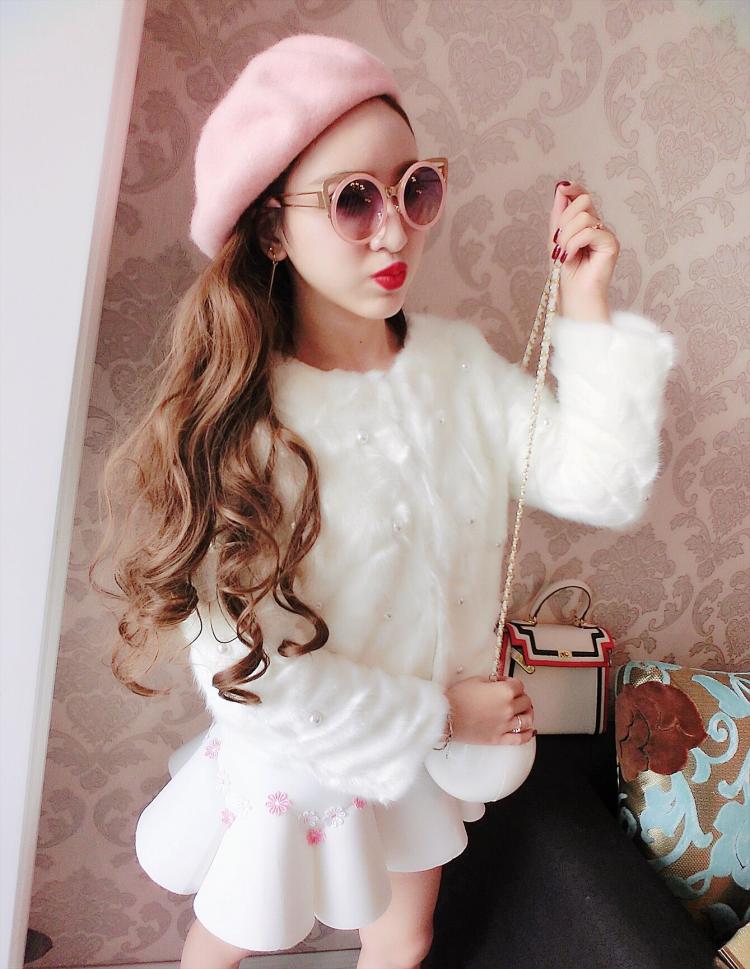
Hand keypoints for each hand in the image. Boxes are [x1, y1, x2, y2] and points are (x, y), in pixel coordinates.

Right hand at [445, 675, 534, 745]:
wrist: (445, 716)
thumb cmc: (457, 698)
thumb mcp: (476, 680)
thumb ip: (492, 682)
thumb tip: (498, 683)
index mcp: (504, 692)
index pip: (519, 686)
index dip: (513, 683)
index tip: (507, 683)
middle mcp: (508, 708)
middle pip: (526, 701)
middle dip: (521, 697)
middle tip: (515, 696)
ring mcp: (505, 725)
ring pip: (527, 719)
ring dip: (528, 714)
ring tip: (524, 712)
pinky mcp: (498, 738)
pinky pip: (520, 739)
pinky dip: (528, 735)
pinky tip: (530, 731)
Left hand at [549, 180, 619, 319]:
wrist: (574, 295)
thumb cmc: (566, 272)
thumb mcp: (556, 239)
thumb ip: (559, 214)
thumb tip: (561, 187)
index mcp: (586, 223)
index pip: (582, 197)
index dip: (574, 189)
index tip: (562, 188)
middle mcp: (598, 225)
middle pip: (583, 202)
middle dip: (564, 220)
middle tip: (559, 242)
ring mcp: (606, 234)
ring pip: (584, 217)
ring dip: (567, 237)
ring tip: (564, 254)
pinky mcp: (611, 244)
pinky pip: (590, 231)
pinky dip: (574, 244)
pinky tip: (571, 257)